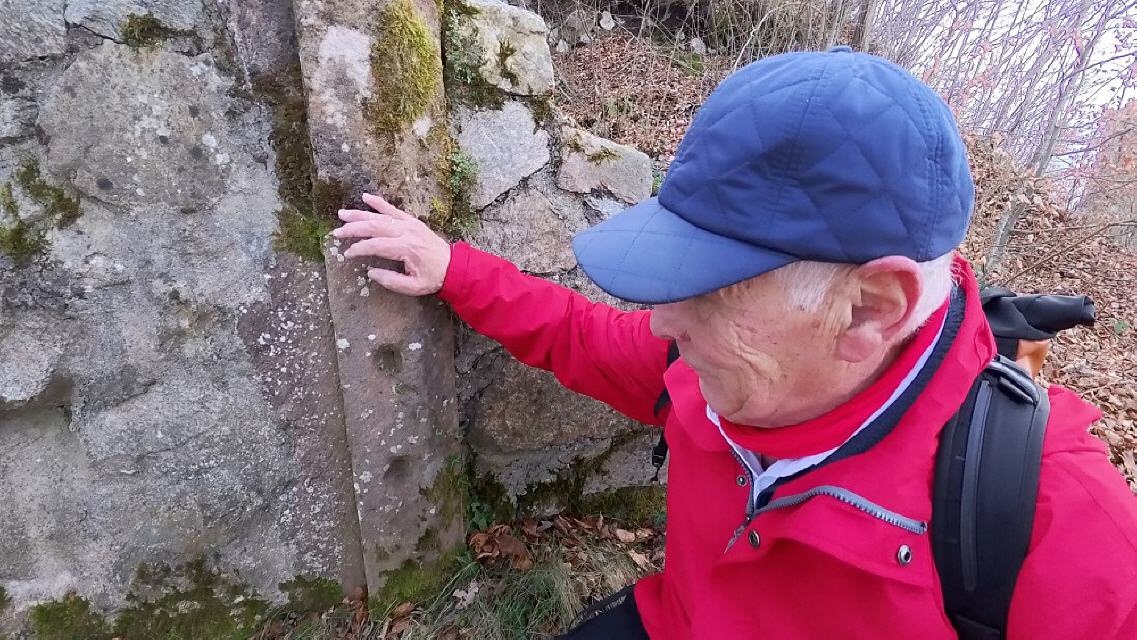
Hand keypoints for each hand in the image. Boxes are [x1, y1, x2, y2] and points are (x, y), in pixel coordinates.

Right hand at [333, 193, 451, 295]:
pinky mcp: (412, 221)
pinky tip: (365, 197)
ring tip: (342, 214)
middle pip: (374, 226)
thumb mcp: (413, 287)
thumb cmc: (433, 278)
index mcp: (406, 248)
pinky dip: (379, 202)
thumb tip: (371, 273)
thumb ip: (391, 281)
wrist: (453, 266)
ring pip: (380, 216)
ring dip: (359, 214)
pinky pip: (393, 209)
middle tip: (336, 233)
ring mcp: (409, 224)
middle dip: (353, 229)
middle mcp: (406, 232)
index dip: (359, 249)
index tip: (347, 254)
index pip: (376, 245)